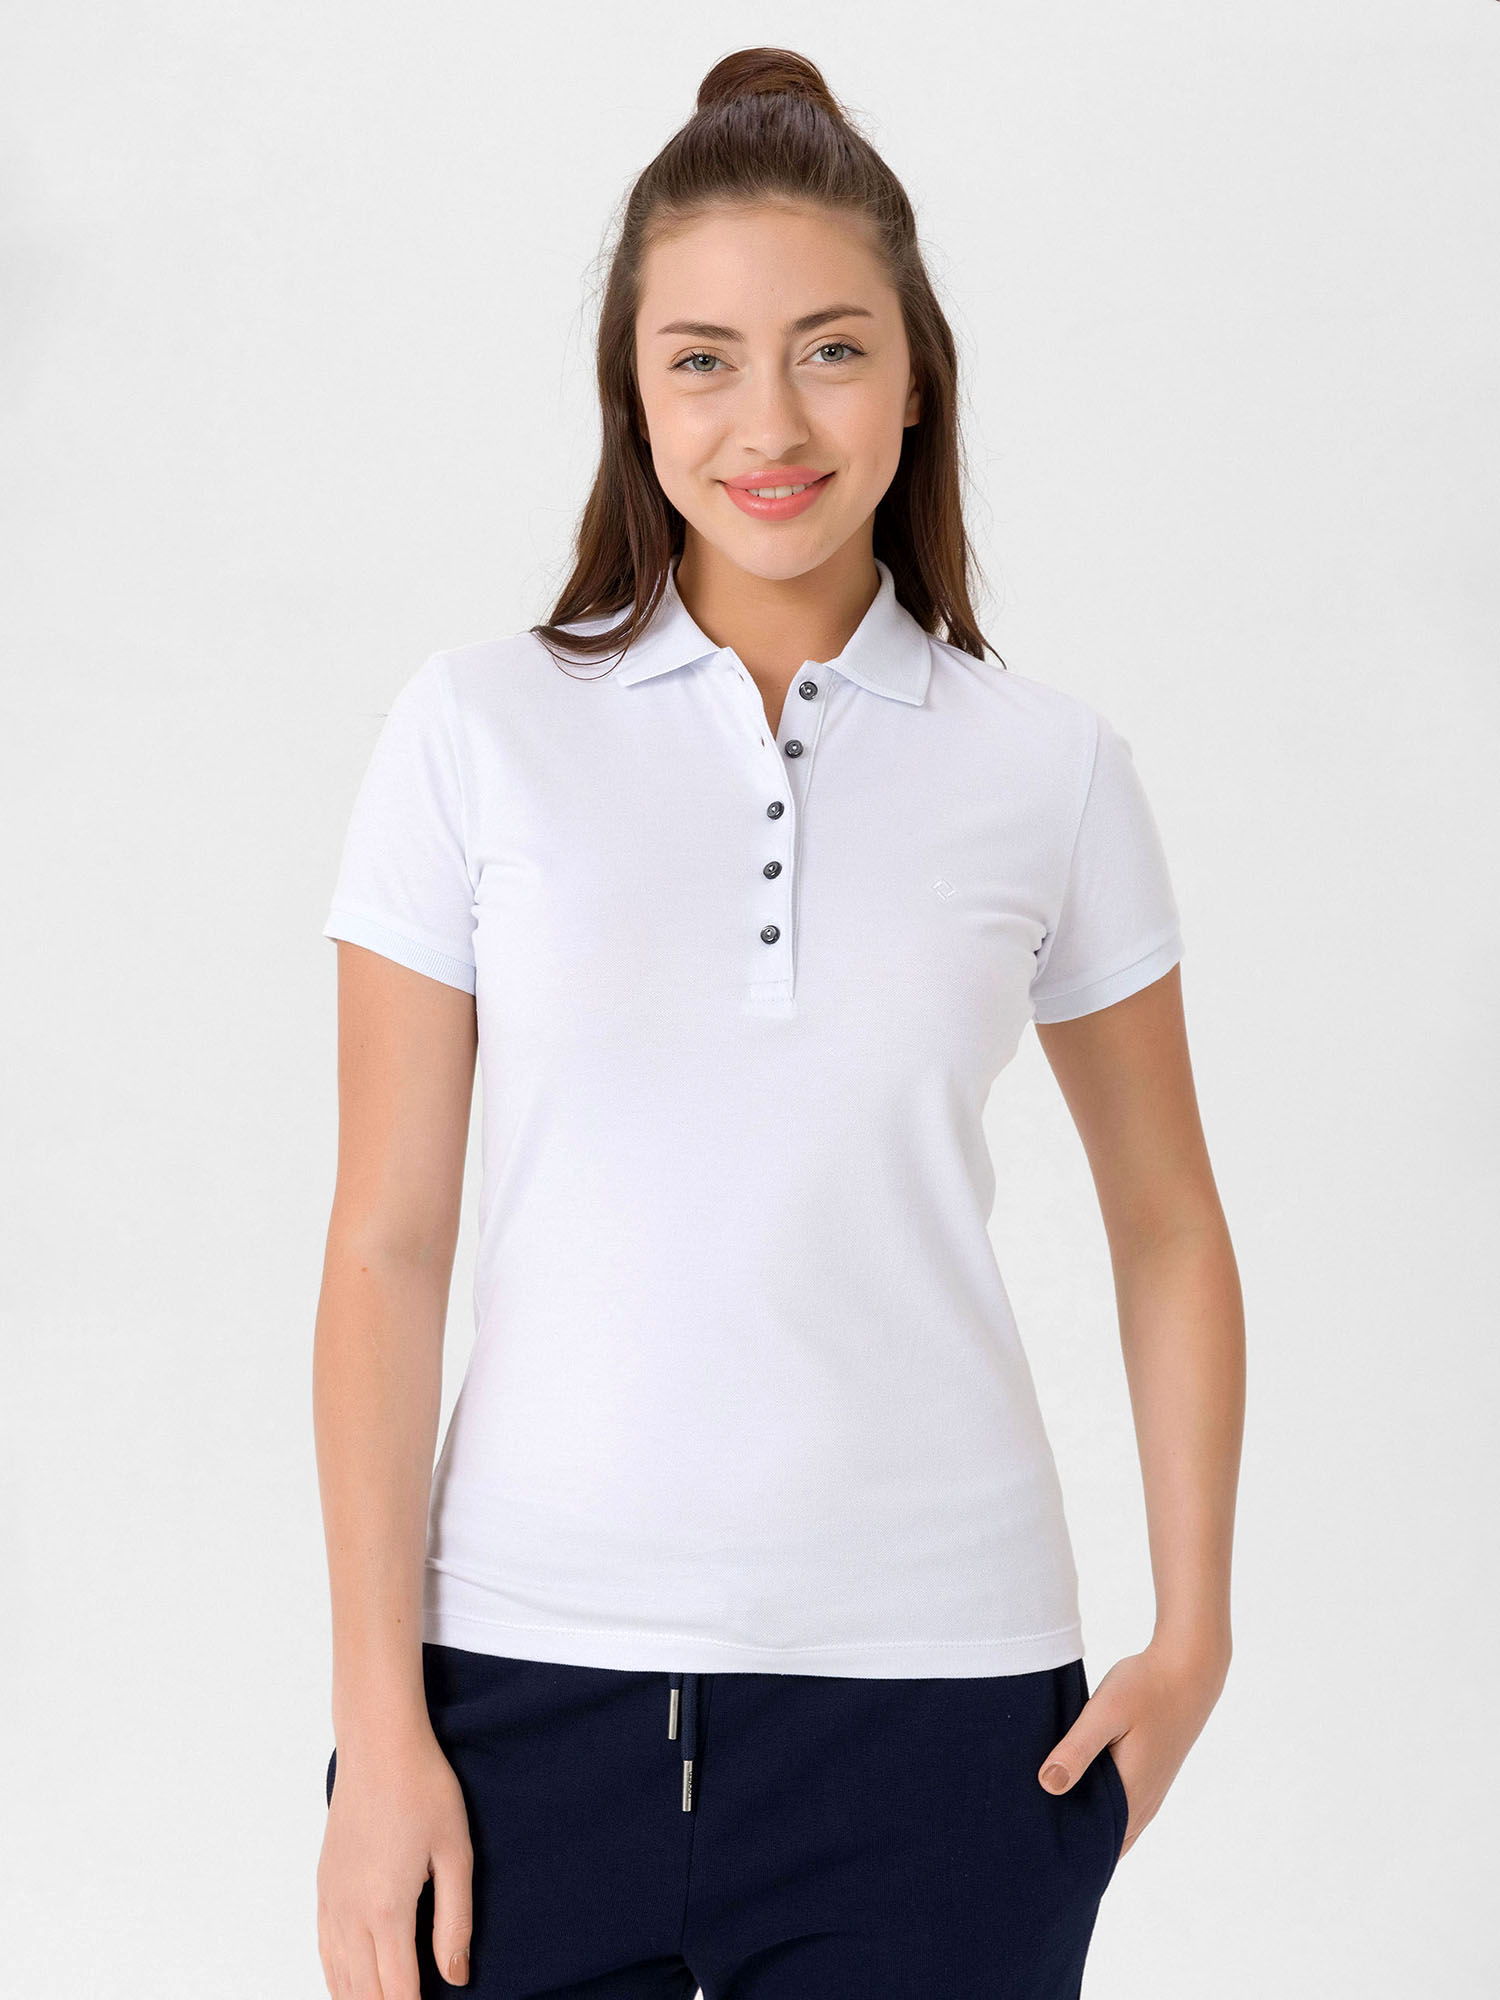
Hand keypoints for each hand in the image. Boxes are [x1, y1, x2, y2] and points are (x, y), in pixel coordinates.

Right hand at [317, 1725, 473, 1993]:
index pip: (397, 1993)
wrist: (379, 1745)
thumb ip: (455, 1922)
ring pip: (339, 1980)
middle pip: (364, 1994)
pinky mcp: (323, 1887)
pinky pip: (324, 1952)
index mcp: (387, 1910)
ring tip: (391, 1998)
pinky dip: (339, 1980)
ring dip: (362, 1998)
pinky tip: (354, 1985)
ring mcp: (331, 1902)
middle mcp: (350, 1914)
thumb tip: (456, 1977)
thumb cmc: (423, 1790)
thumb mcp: (456, 1854)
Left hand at [1036, 1639, 1229, 1857]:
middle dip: (1073, 1840)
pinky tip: (1077, 1791)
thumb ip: (1078, 1750)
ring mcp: (1151, 1791)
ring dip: (1087, 1824)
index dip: (1067, 1849)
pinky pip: (1124, 1809)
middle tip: (1033, 1830)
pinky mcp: (1151, 1776)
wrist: (1189, 1670)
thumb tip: (1048, 1786)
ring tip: (1049, 1815)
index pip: (1096, 1846)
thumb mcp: (1105, 1713)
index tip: (1034, 1842)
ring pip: (1116, 1827)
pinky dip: (1101, 1809)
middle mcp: (1144, 1803)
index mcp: (1131, 1794)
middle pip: (1105, 1841)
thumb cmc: (1145, 1688)